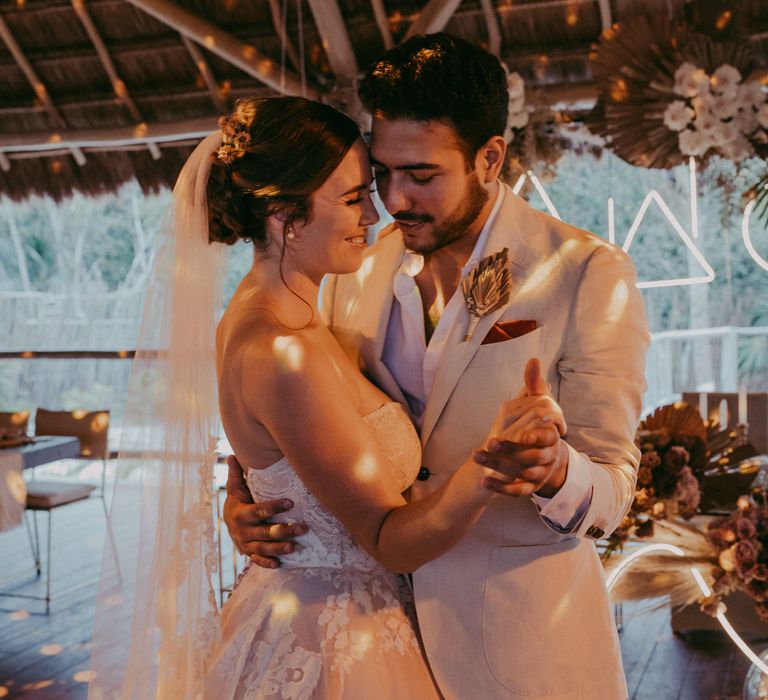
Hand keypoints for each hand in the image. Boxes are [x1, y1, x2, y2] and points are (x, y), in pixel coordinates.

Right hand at [223, 455, 306, 567]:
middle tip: (303, 528)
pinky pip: (257, 560)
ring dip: (278, 548)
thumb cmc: (237, 501)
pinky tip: (279, 563)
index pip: (259, 510)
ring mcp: (245, 544)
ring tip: (294, 546)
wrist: (226, 522)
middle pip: (265, 532)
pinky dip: (267, 562)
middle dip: (284, 531)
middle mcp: (242, 531)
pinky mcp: (248, 553)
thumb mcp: (235, 488)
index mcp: (240, 513)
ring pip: (263, 547)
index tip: (290, 503)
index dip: (274, 507)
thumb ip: (236, 474)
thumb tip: (232, 455)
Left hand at [474, 358, 568, 497]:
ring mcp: (539, 473)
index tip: (519, 435)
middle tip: (488, 443)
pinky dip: (500, 488)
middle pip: (530, 456)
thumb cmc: (540, 426)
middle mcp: (548, 456)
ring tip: (477, 457)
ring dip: (498, 466)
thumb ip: (534, 385)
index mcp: (551, 437)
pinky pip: (516, 491)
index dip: (531, 436)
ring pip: (521, 473)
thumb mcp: (537, 405)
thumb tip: (533, 359)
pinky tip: (483, 482)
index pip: (545, 438)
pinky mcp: (529, 487)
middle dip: (508, 450)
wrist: (547, 459)